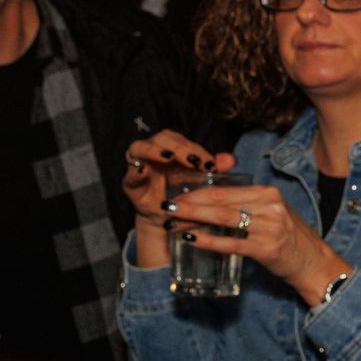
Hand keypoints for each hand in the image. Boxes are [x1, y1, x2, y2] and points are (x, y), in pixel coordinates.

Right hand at [121, 130, 235, 267]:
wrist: (170, 222)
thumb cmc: (186, 198)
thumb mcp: (202, 185)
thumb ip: (213, 169)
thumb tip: (231, 159)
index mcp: (173, 151)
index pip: (182, 140)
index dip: (195, 148)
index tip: (210, 163)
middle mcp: (155, 154)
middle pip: (162, 138)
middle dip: (179, 147)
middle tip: (194, 161)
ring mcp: (140, 166)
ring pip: (140, 147)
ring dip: (154, 150)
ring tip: (168, 157)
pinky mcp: (130, 183)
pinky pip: (129, 172)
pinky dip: (135, 169)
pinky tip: (143, 169)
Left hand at [166, 184, 350, 306]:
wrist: (313, 262)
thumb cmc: (288, 238)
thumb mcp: (271, 213)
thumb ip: (246, 205)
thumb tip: (209, 203)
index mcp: (268, 193)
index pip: (224, 190)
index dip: (197, 193)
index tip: (176, 197)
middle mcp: (270, 205)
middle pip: (221, 202)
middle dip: (189, 205)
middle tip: (166, 208)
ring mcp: (270, 227)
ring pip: (223, 220)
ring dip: (194, 220)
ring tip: (172, 223)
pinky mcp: (267, 248)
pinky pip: (232, 243)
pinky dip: (209, 241)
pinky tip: (192, 239)